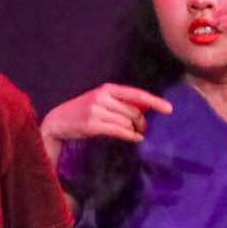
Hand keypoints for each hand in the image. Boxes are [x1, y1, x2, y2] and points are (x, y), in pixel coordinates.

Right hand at [40, 83, 172, 154]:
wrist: (57, 120)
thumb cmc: (84, 111)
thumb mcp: (102, 101)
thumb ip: (122, 103)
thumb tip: (146, 111)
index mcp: (108, 89)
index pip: (136, 94)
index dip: (154, 101)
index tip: (169, 109)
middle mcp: (102, 97)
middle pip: (134, 112)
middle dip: (141, 122)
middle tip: (142, 129)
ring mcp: (96, 110)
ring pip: (127, 122)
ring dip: (134, 130)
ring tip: (133, 133)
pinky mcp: (92, 124)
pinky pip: (119, 131)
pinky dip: (130, 136)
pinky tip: (135, 138)